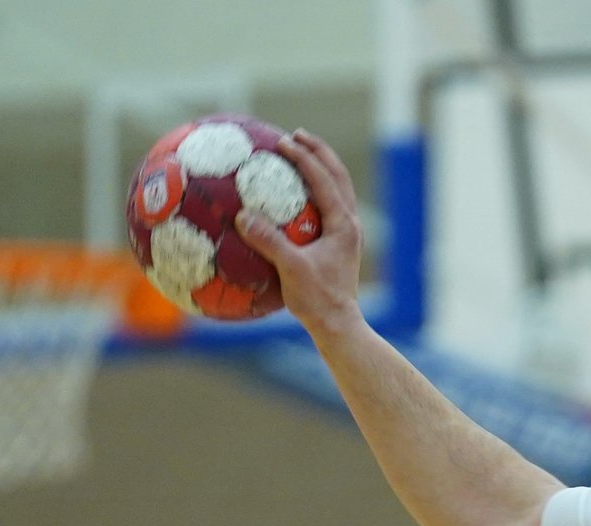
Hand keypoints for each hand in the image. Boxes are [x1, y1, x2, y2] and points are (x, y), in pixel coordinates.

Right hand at [236, 130, 365, 335]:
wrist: (337, 326)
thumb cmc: (318, 301)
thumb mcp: (291, 269)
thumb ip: (268, 241)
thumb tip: (242, 215)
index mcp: (342, 225)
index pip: (324, 179)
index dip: (304, 157)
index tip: (282, 141)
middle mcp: (348, 225)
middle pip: (338, 176)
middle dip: (317, 152)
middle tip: (295, 135)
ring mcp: (344, 234)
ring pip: (335, 190)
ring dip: (317, 169)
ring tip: (296, 155)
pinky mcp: (336, 245)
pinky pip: (324, 209)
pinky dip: (310, 193)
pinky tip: (287, 196)